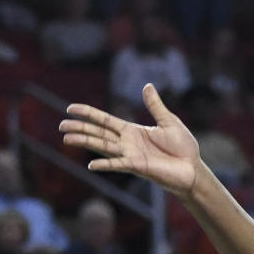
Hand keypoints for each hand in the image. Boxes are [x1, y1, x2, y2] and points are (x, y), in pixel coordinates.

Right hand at [60, 85, 200, 197]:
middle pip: (98, 133)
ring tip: (66, 139)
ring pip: (103, 146)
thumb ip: (154, 106)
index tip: (70, 109)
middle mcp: (127, 143)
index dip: (88, 113)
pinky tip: (91, 165)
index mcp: (132, 130)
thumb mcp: (168, 121)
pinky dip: (105, 165)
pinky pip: (118, 165)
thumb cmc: (182, 147)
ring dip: (85, 142)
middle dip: (80, 128)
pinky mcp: (137, 167)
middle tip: (61, 126)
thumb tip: (147, 85)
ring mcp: (130, 155)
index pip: (105, 120)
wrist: (192, 168)